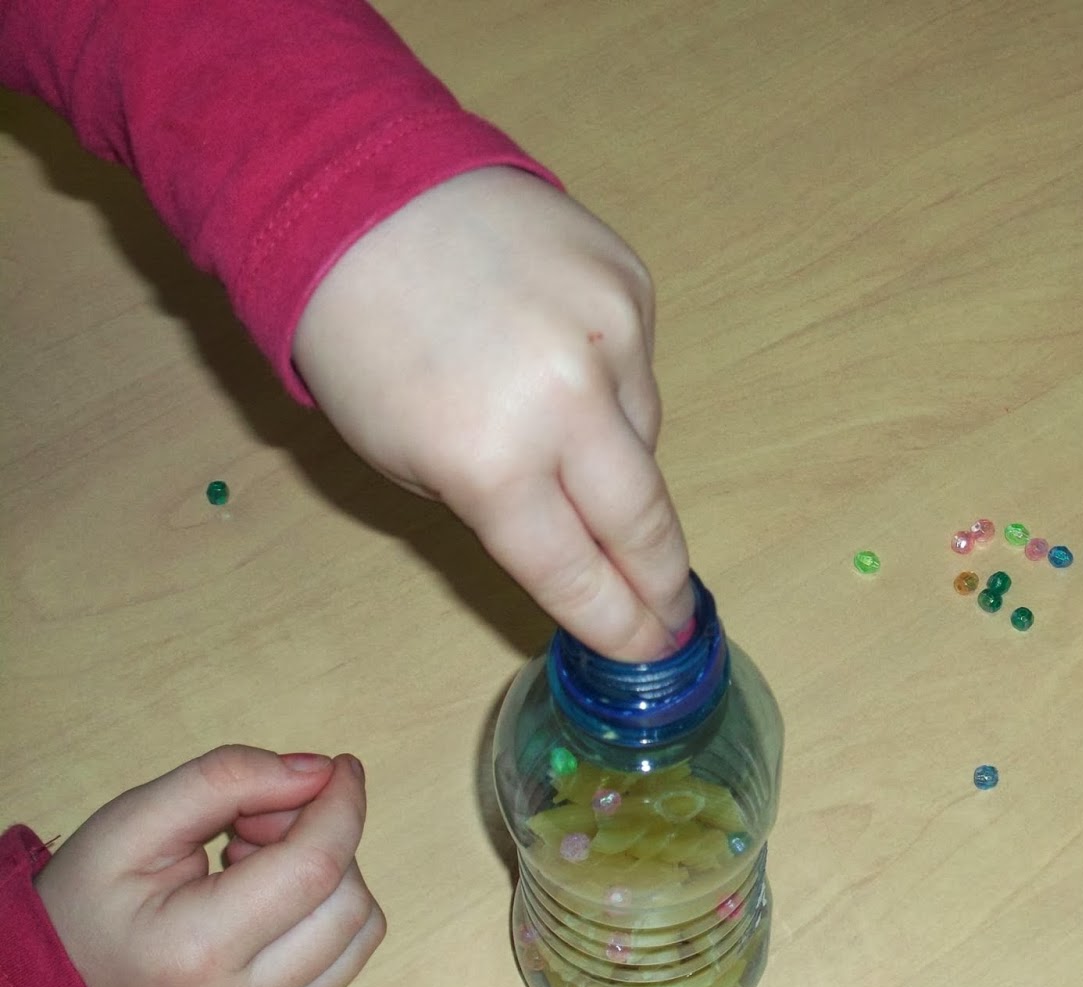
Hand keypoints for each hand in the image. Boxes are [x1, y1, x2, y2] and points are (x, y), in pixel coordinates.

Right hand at [34, 746, 384, 986]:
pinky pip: (346, 957)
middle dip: (323, 839)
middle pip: (347, 898)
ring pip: (360, 930)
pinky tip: (269, 897)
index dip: (341, 807)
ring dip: (331, 877)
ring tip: (256, 862)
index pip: (314, 867)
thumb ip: (226, 780)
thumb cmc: (87, 904)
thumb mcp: (133, 822)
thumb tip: (320, 771)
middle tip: (255, 823)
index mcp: (196, 951)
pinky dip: (328, 911)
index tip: (341, 767)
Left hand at [292, 167, 694, 661]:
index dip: (617, 623)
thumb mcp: (404, 458)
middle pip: (646, 524)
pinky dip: (611, 384)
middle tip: (675, 615)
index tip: (648, 650)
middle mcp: (566, 404)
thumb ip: (500, 509)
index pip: (577, 574)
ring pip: (646, 439)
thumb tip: (580, 544)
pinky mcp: (633, 285)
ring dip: (617, 460)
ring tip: (560, 429)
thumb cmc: (359, 342)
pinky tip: (558, 356)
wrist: (361, 191)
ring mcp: (611, 337)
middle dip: (663, 581)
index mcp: (490, 463)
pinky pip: (641, 369)